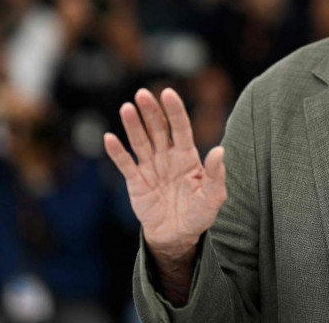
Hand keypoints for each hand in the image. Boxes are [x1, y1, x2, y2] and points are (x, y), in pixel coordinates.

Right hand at [104, 88, 226, 261]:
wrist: (178, 235)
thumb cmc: (199, 213)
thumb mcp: (213, 196)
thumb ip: (215, 174)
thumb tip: (219, 151)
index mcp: (188, 156)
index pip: (181, 128)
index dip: (174, 111)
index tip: (168, 93)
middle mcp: (167, 157)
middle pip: (158, 129)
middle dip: (151, 111)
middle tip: (142, 93)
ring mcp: (150, 168)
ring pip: (140, 142)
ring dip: (133, 125)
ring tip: (126, 108)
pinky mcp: (136, 182)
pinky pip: (125, 164)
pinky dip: (117, 152)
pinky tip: (109, 138)